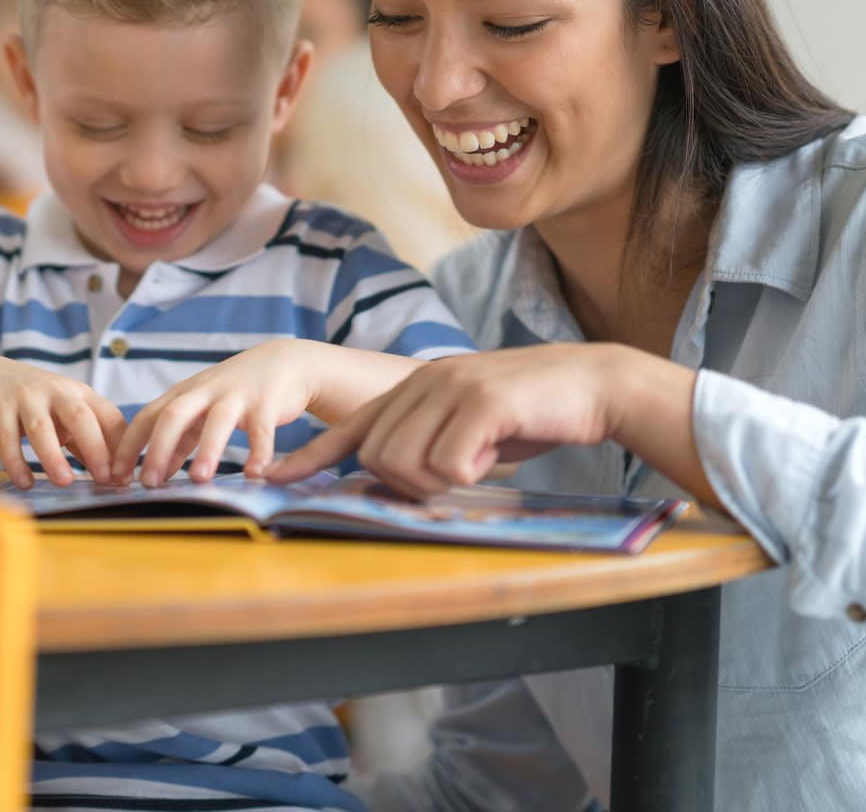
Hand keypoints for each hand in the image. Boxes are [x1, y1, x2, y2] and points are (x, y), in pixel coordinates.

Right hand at [0, 353, 125, 488]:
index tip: (125, 477)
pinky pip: (7, 437)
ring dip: (54, 457)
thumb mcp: (62, 414)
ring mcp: (26, 398)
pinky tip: (24, 482)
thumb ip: (84, 440)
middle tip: (104, 479)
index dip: (120, 447)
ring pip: (42, 428)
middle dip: (96, 448)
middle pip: (81, 417)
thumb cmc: (31, 401)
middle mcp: (56, 391)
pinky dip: (15, 462)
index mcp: (79, 394)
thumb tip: (111, 476)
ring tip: (64, 482)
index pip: (109, 417)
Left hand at [112, 341, 319, 485]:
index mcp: (184, 395)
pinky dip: (258, 451)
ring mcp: (237, 396)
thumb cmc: (234, 392)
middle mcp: (206, 392)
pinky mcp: (267, 403)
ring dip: (207, 450)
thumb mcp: (202, 409)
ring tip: (200, 479)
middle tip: (146, 483)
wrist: (284, 361)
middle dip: (157, 448)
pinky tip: (254, 474)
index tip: (113, 476)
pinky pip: (262, 429)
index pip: (147, 417)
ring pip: (217, 421)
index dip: (128, 446)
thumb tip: (157, 473)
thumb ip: (180, 438)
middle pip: (173, 415)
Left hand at [268, 344, 630, 497]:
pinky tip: (497, 454)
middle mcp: (422, 381)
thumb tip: (394, 477)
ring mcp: (449, 386)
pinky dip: (471, 473)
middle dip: (409, 484)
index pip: (351, 428)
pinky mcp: (479, 400)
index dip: (311, 457)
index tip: (272, 478)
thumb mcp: (469, 426)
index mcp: (415, 388)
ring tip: (479, 461)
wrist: (592, 384)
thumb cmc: (532, 413)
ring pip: (404, 462)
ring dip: (439, 480)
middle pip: (376, 456)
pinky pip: (448, 463)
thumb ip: (429, 442)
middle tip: (458, 475)